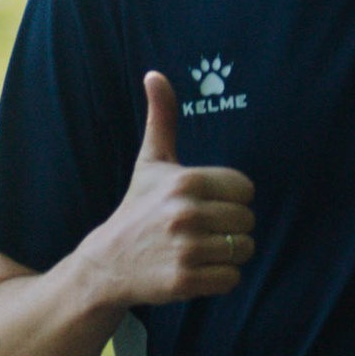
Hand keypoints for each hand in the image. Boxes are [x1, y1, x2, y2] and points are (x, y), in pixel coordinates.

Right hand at [82, 73, 256, 306]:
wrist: (107, 264)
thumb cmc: (138, 209)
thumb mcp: (151, 162)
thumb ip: (162, 118)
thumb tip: (155, 74)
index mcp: (185, 181)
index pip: (246, 189)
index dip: (230, 199)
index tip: (204, 205)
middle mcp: (186, 213)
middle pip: (247, 221)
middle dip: (230, 228)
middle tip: (201, 231)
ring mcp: (185, 249)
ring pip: (243, 250)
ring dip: (227, 254)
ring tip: (199, 250)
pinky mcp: (185, 281)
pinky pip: (232, 279)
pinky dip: (219, 278)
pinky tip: (195, 270)